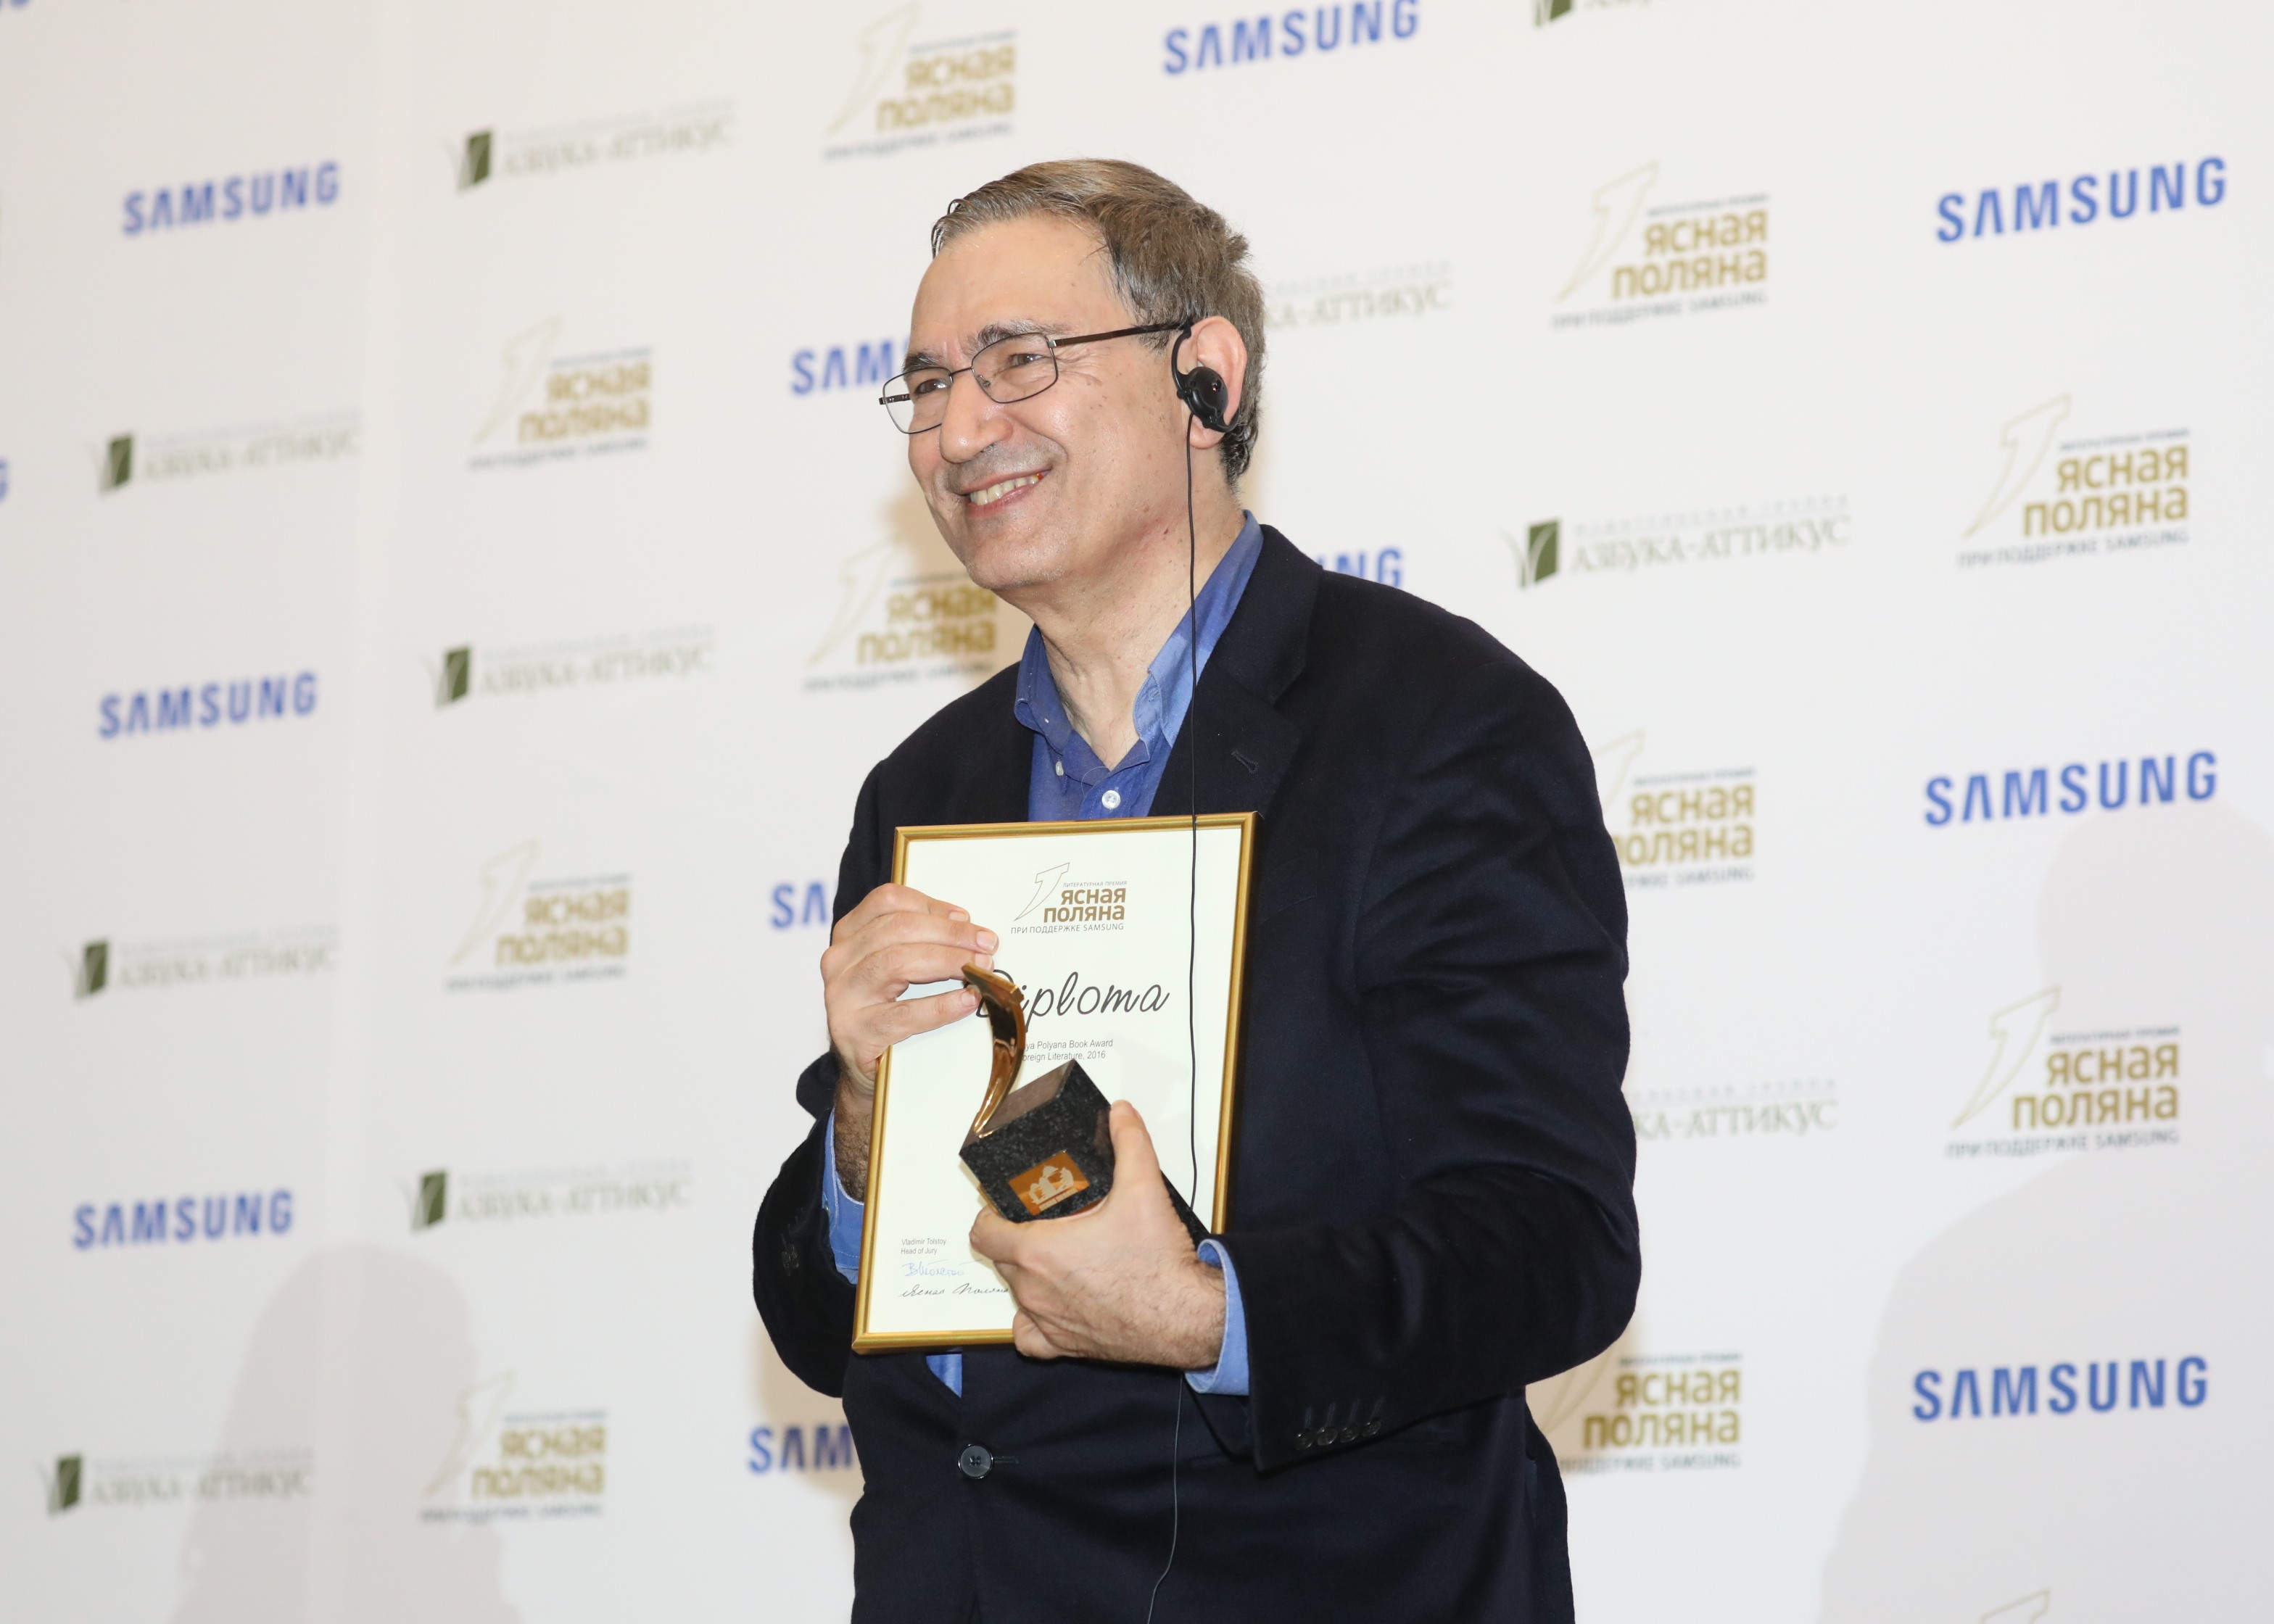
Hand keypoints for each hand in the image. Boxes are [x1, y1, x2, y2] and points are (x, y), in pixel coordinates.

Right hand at [823, 883, 995, 1094]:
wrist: (867, 1070)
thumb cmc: (888, 1011)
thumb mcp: (896, 968)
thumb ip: (920, 942)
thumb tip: (968, 928)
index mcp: (848, 935)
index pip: (886, 901)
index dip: (930, 905)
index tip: (966, 917)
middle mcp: (838, 960)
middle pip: (896, 929)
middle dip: (948, 934)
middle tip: (986, 944)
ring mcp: (841, 997)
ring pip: (896, 963)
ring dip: (946, 961)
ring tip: (980, 968)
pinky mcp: (854, 1032)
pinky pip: (904, 1013)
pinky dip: (941, 1005)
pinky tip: (966, 1001)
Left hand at [970, 1102, 1225, 1369]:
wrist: (1184, 1315)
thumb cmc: (1157, 1262)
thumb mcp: (1143, 1188)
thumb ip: (1129, 1143)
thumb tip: (1121, 1113)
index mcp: (1038, 1251)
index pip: (983, 1233)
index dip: (990, 1216)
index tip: (1007, 1208)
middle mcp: (1033, 1290)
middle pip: (1002, 1259)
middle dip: (1016, 1239)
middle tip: (1047, 1224)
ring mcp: (1047, 1320)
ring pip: (1017, 1294)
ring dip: (1028, 1275)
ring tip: (1059, 1258)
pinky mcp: (1065, 1346)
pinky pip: (1030, 1336)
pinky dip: (1033, 1322)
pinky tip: (1054, 1305)